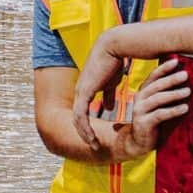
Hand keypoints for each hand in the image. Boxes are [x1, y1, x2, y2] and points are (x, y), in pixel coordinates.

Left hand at [72, 35, 123, 149]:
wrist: (114, 47)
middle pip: (77, 117)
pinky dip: (85, 129)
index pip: (83, 111)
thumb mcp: (113, 81)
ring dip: (84, 134)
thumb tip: (110, 108)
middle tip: (93, 144)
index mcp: (87, 89)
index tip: (97, 135)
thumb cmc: (115, 61)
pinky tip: (92, 138)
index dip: (88, 124)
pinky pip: (81, 116)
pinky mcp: (84, 92)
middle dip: (84, 132)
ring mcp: (80, 92)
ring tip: (93, 145)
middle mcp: (80, 91)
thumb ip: (110, 94)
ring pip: (77, 120)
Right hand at [125, 58, 190, 158]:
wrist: (138, 142)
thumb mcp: (159, 105)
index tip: (176, 61)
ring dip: (174, 94)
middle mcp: (139, 98)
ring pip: (158, 98)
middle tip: (185, 75)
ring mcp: (139, 110)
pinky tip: (184, 108)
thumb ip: (168, 94)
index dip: (164, 68)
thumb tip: (188, 82)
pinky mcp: (143, 123)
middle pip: (157, 85)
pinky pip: (160, 114)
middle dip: (172, 79)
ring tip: (188, 91)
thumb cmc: (154, 121)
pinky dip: (173, 110)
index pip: (153, 76)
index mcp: (144, 91)